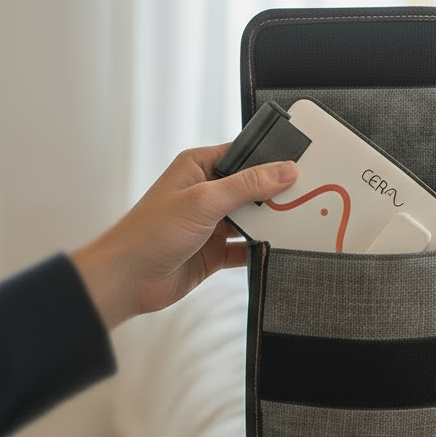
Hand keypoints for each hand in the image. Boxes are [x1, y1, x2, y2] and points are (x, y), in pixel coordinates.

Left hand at [71, 145, 297, 329]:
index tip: (303, 166)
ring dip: (271, 223)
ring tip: (300, 223)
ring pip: (253, 219)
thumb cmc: (149, 233)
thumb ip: (248, 185)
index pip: (244, 155)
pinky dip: (262, 249)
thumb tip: (285, 170)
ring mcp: (212, 223)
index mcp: (199, 168)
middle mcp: (206, 192)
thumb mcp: (204, 201)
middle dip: (277, 195)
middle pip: (254, 188)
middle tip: (309, 197)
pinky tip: (278, 249)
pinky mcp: (215, 251)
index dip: (272, 160)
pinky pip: (248, 247)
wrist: (126, 281)